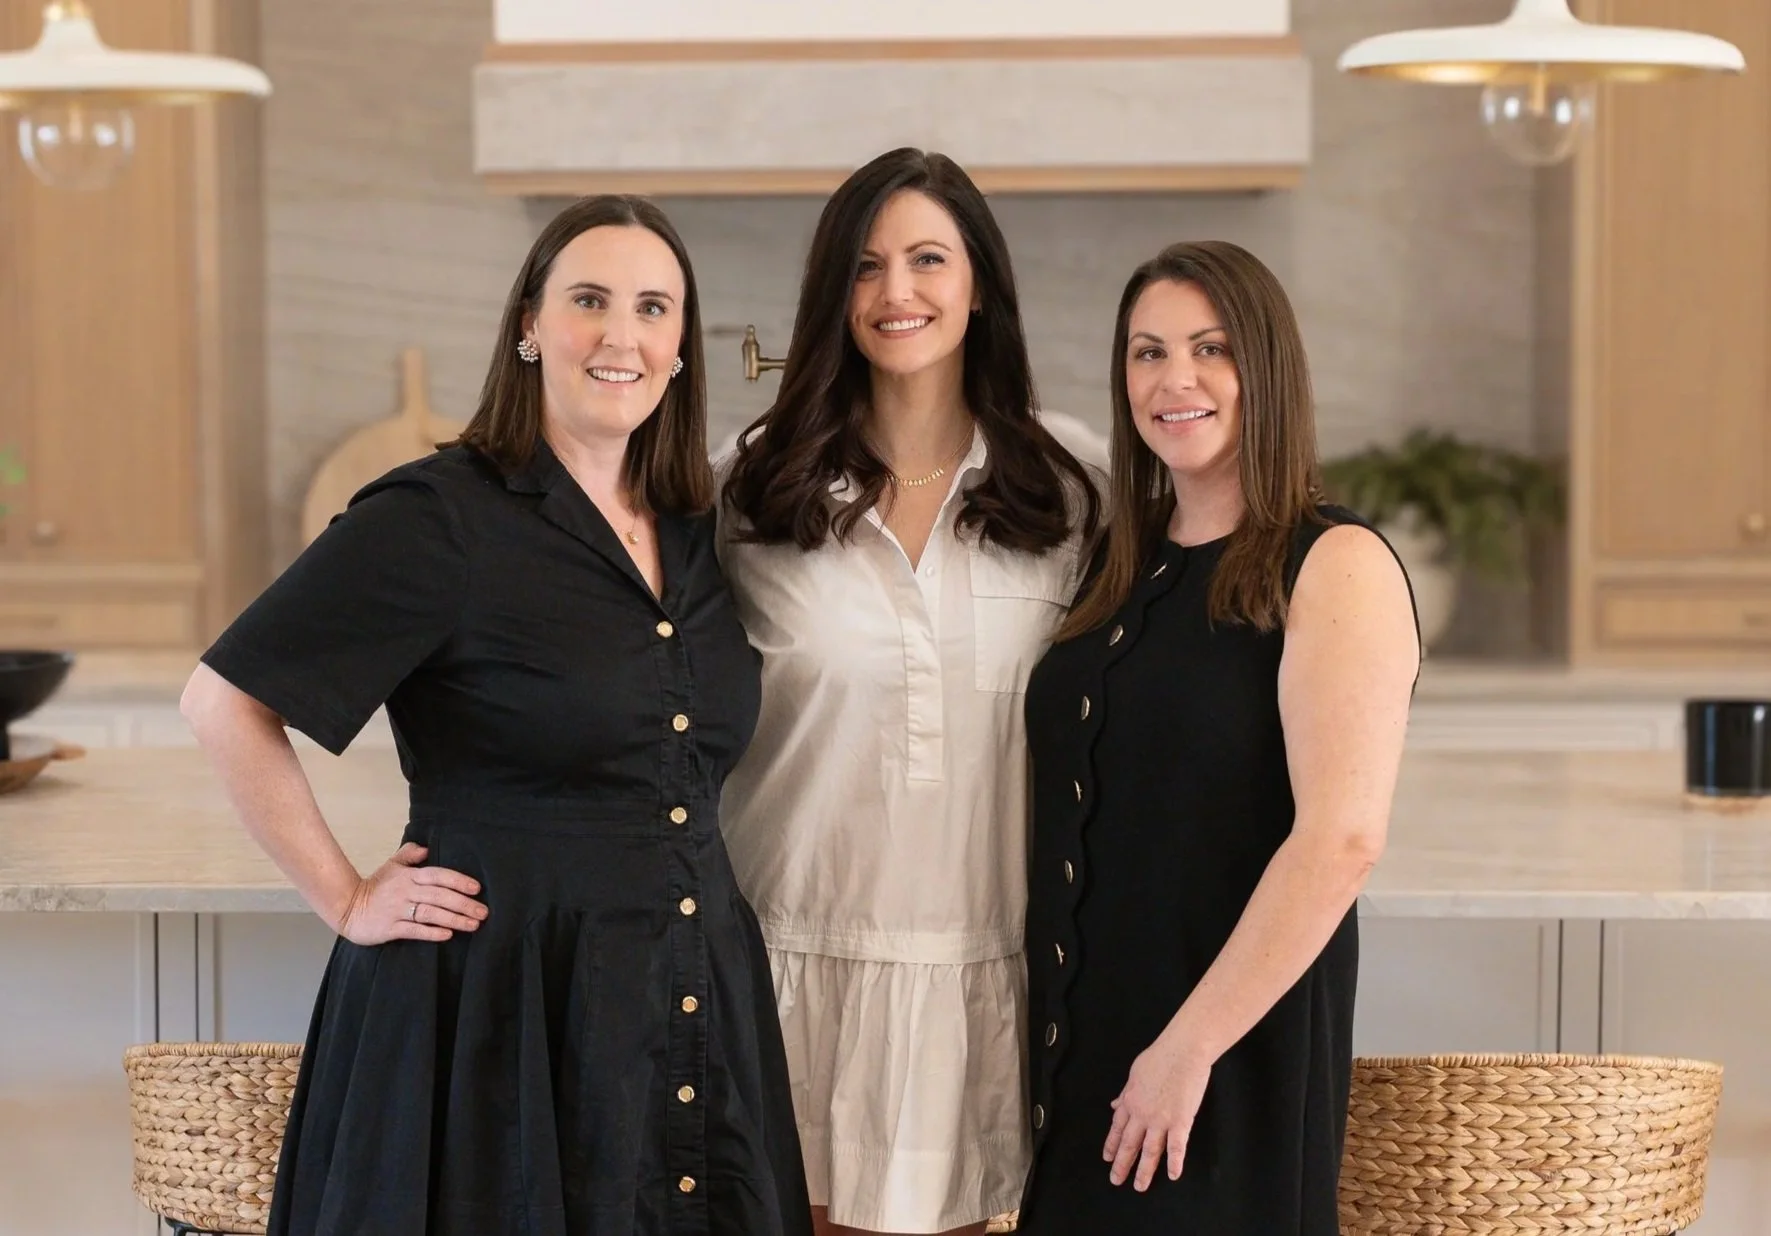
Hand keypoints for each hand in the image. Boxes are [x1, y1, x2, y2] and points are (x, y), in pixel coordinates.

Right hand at [333, 842, 486, 944]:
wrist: (346, 907)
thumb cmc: (375, 887)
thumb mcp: (391, 865)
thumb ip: (410, 855)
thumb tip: (427, 848)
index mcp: (409, 876)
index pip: (438, 875)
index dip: (458, 881)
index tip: (477, 888)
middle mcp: (405, 891)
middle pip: (439, 896)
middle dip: (464, 904)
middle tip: (483, 912)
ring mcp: (397, 910)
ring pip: (430, 913)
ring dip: (454, 919)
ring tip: (473, 925)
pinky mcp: (390, 928)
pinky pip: (414, 930)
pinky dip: (431, 932)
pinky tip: (447, 935)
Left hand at [1104, 1031, 1212, 1190]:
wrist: (1183, 1050)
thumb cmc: (1160, 1056)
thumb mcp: (1134, 1073)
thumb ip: (1125, 1093)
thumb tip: (1115, 1105)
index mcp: (1130, 1100)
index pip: (1117, 1127)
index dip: (1112, 1144)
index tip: (1107, 1158)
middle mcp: (1142, 1113)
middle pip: (1129, 1143)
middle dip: (1122, 1164)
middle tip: (1116, 1180)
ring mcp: (1161, 1119)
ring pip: (1150, 1150)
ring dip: (1144, 1170)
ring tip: (1140, 1186)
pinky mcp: (1181, 1121)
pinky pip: (1176, 1146)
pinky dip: (1174, 1162)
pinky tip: (1173, 1175)